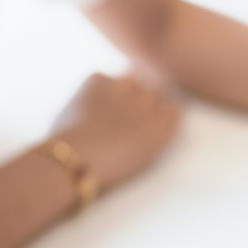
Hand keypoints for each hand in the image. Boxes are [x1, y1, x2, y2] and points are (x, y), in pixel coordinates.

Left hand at [51, 72, 182, 189]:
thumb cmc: (106, 168)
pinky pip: (103, 79)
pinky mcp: (99, 79)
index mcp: (163, 128)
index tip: (145, 128)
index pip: (172, 110)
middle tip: (121, 122)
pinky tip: (87, 108)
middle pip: (152, 94)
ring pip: (130, 82)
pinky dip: (96, 90)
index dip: (158, 118)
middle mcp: (149, 102)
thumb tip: (153, 117)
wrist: (74, 160)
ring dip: (121, 93)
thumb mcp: (144, 157)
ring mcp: (125, 87)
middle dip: (140, 104)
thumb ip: (154, 134)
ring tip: (104, 114)